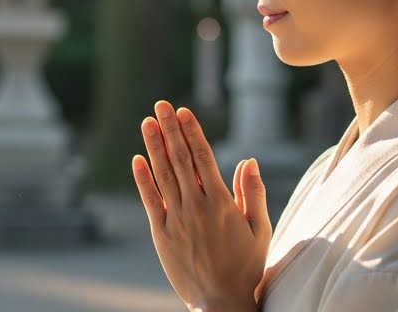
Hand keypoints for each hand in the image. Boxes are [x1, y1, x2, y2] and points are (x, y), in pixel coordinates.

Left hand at [133, 101, 271, 311]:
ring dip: (154, 146)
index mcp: (222, 203)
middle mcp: (197, 207)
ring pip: (163, 175)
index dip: (192, 132)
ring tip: (147, 122)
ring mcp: (177, 220)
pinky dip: (142, 179)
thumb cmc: (246, 266)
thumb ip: (254, 193)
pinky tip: (137, 159)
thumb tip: (249, 160)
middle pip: (181, 160)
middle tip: (161, 105)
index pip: (204, 157)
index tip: (182, 111)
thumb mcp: (259, 229)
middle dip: (170, 130)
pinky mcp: (162, 235)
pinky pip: (150, 201)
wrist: (221, 302)